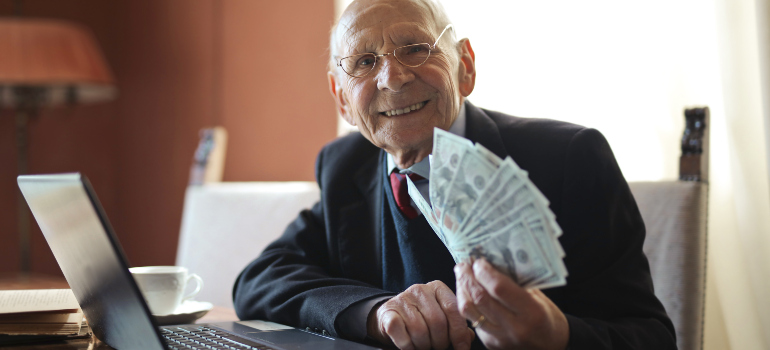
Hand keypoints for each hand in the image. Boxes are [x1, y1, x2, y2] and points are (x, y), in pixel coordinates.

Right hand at [367, 280, 474, 349]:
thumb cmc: (421, 319)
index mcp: (438, 288)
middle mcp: (420, 290)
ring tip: (423, 346)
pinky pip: (401, 332)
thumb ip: (456, 325)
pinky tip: (409, 345)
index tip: (462, 348)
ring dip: (423, 345)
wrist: (391, 317)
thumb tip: (469, 337)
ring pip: (419, 330)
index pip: (453, 309)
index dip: (459, 332)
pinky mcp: (388, 311)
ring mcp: (402, 299)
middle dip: (440, 342)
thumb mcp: (441, 317)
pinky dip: (407, 345)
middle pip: (437, 321)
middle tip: (437, 347)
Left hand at [454, 259, 568, 349]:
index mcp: (531, 312)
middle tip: (463, 265)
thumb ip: (516, 282)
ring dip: (462, 290)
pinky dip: (468, 303)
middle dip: (468, 278)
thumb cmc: (547, 317)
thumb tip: (491, 262)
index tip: (479, 261)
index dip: (484, 272)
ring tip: (461, 276)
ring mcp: (500, 338)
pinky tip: (468, 292)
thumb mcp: (538, 297)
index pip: (499, 288)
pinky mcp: (490, 343)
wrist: (550, 347)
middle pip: (480, 298)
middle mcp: (514, 327)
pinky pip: (472, 320)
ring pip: (469, 311)